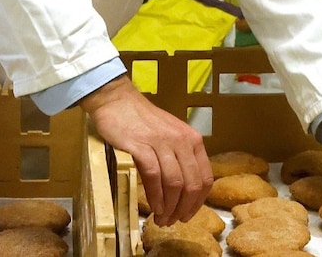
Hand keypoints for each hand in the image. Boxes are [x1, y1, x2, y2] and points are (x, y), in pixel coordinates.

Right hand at [80, 74, 212, 225]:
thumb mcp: (169, 134)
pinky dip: (155, 197)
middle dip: (183, 209)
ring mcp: (162, 143)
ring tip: (161, 219)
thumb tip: (182, 188)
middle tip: (173, 221)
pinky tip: (152, 207)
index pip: (205, 178)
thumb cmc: (141, 119)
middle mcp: (182, 141)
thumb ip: (179, 155)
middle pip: (192, 185)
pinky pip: (154, 177)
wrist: (116, 100)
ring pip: (174, 184)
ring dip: (169, 207)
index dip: (198, 202)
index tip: (188, 214)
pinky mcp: (141, 146)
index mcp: (192, 140)